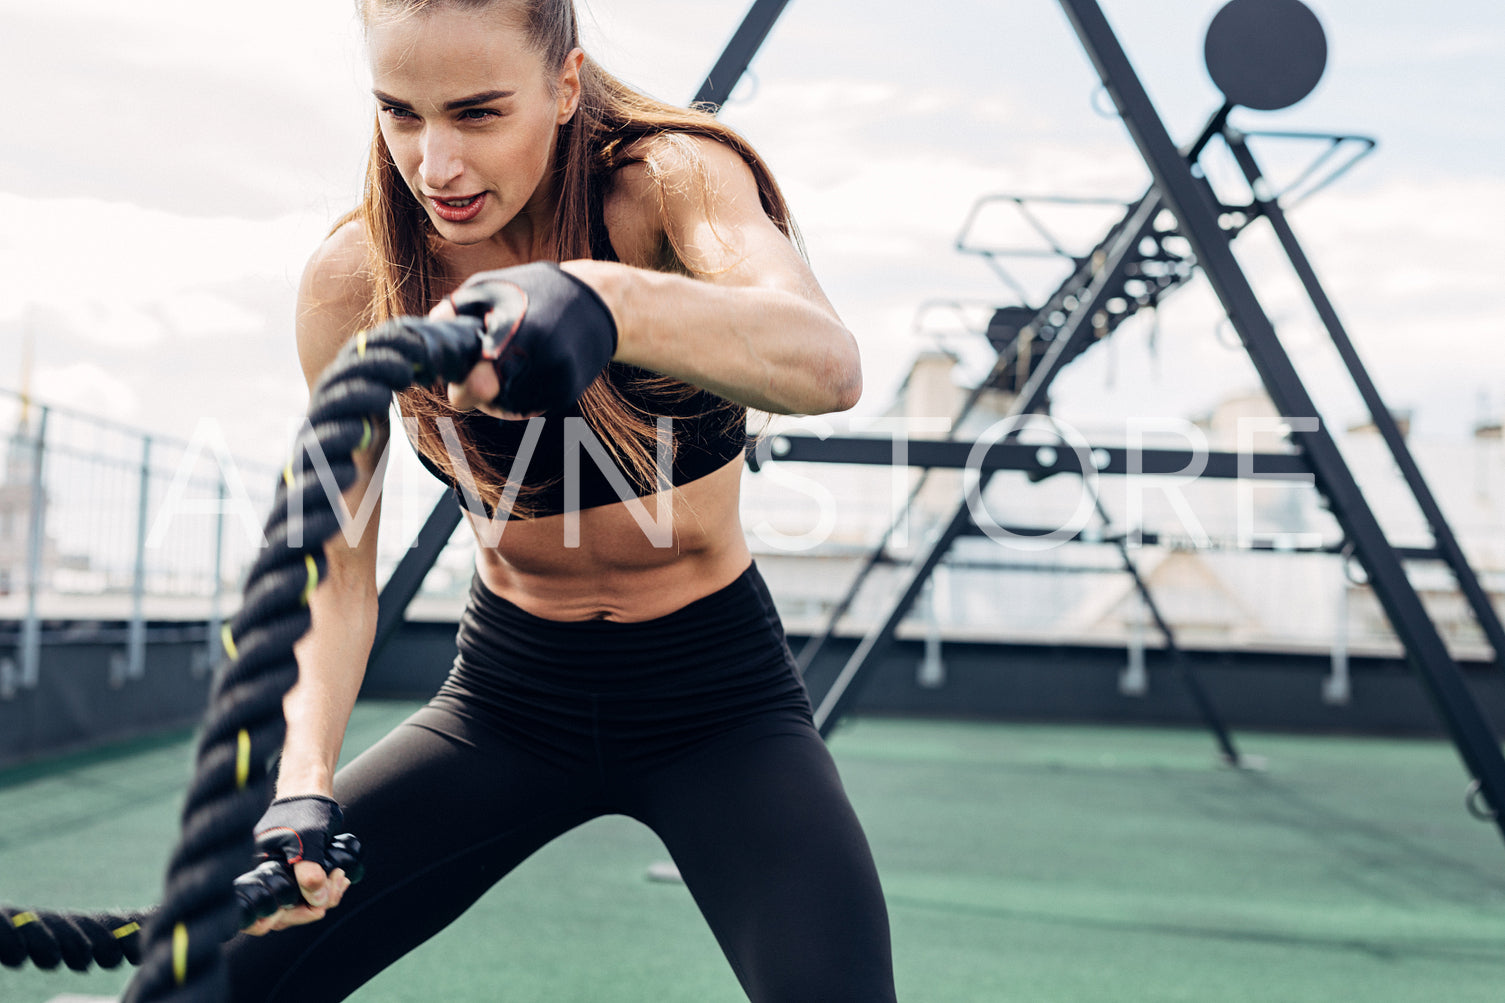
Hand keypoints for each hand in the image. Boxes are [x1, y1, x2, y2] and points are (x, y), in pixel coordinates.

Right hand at [238, 795, 354, 935]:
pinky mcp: (299, 875)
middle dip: (311, 907)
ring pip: (299, 906)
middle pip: (281, 915)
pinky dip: (327, 891)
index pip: (253, 915)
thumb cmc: (303, 809)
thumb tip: (316, 902)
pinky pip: (310, 894)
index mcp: (256, 873)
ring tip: (341, 878)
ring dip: (324, 897)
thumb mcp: (307, 838)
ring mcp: (282, 879)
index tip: (306, 910)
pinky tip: (341, 879)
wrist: (312, 792)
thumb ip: (309, 870)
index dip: (275, 919)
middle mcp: (265, 880)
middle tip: (334, 888)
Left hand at [428, 262, 616, 419]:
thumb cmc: (536, 289)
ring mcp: (558, 380)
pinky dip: (522, 395)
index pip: (476, 386)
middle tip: (485, 367)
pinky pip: (531, 407)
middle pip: (491, 403)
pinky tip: (529, 369)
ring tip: (510, 363)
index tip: (464, 380)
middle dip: (480, 390)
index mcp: (516, 332)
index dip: (464, 387)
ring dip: (500, 396)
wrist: (600, 301)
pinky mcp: (568, 391)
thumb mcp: (490, 286)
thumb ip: (455, 310)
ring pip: (510, 409)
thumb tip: (430, 334)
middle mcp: (541, 361)